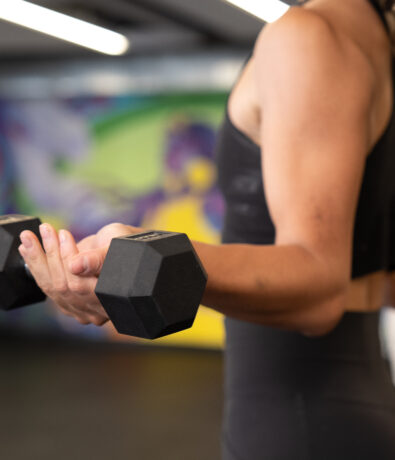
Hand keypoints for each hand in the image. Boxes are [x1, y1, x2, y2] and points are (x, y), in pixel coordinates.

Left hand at [18, 222, 140, 325]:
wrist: (126, 249)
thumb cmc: (130, 246)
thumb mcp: (120, 247)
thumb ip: (99, 259)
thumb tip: (75, 264)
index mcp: (112, 300)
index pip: (80, 286)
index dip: (68, 260)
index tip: (65, 235)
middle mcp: (96, 310)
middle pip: (63, 287)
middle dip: (50, 255)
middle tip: (44, 230)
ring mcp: (82, 308)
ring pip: (52, 287)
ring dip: (37, 260)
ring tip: (29, 237)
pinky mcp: (69, 301)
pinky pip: (48, 286)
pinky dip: (36, 266)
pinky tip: (28, 249)